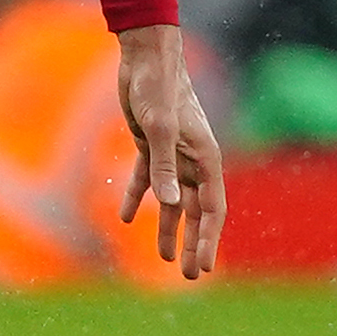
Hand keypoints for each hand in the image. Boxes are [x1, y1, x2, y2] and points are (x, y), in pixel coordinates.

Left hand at [115, 24, 226, 279]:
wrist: (145, 59)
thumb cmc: (158, 89)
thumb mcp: (159, 128)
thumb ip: (165, 167)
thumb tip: (170, 203)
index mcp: (206, 160)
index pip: (212, 210)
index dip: (208, 240)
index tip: (203, 267)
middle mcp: (193, 161)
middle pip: (195, 212)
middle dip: (192, 243)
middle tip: (189, 275)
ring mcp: (172, 154)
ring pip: (171, 201)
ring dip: (167, 228)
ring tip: (162, 258)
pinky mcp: (150, 145)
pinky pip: (147, 179)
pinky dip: (137, 198)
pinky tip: (124, 217)